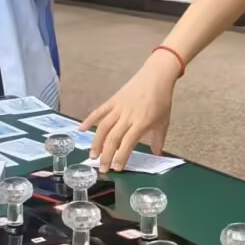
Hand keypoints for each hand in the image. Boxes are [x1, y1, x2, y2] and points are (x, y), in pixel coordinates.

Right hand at [81, 53, 182, 170]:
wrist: (156, 76)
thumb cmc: (162, 99)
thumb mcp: (164, 121)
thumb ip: (159, 139)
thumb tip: (157, 154)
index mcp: (142, 122)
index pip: (128, 142)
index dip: (121, 157)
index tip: (116, 169)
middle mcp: (128, 116)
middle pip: (113, 138)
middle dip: (106, 155)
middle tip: (102, 168)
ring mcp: (118, 107)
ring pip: (103, 127)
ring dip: (96, 143)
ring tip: (92, 155)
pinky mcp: (113, 100)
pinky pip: (99, 111)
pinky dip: (88, 120)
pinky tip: (80, 129)